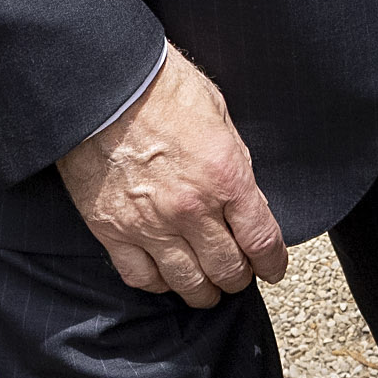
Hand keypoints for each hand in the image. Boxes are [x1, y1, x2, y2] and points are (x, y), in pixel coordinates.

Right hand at [56, 49, 287, 307]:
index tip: (273, 268)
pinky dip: (158, 285)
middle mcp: (192, 209)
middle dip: (239, 279)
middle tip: (240, 278)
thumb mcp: (220, 116)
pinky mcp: (111, 230)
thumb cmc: (163, 88)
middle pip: (226, 268)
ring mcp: (149, 224)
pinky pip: (140, 276)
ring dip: (203, 292)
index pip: (261, 239)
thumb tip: (243, 194)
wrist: (104, 85)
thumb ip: (233, 162)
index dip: (272, 262)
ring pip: (186, 281)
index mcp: (226, 176)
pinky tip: (166, 280)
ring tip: (208, 291)